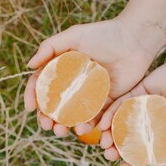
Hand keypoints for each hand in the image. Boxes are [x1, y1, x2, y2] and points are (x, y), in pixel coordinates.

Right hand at [24, 17, 165, 136]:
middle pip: (54, 106)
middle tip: (47, 125)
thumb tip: (29, 66)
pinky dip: (88, 126)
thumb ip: (50, 47)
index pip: (42, 85)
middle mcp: (73, 84)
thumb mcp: (74, 36)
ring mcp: (89, 95)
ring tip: (62, 131)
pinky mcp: (106, 103)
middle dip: (47, 118)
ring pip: (72, 116)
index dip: (33, 97)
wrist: (135, 40)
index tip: (30, 107)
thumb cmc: (104, 34)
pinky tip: (83, 129)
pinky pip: (95, 118)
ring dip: (64, 126)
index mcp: (62, 69)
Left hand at [98, 42, 165, 165]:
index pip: (144, 154)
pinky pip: (120, 104)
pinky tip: (103, 125)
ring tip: (104, 143)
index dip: (133, 163)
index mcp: (162, 137)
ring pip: (121, 124)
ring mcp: (143, 108)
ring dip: (110, 134)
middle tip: (109, 156)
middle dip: (117, 150)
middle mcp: (151, 124)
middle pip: (129, 140)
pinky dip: (110, 115)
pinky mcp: (138, 91)